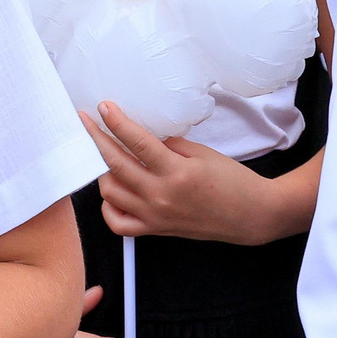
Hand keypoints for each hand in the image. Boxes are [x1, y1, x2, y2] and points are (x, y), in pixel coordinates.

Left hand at [83, 104, 311, 245]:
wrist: (250, 216)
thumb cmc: (234, 182)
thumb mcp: (204, 154)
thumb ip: (171, 146)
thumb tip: (145, 139)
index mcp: (177, 172)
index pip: (137, 142)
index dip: (116, 122)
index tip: (103, 107)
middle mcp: (160, 196)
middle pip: (115, 165)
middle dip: (96, 139)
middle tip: (86, 122)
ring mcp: (154, 216)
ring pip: (110, 192)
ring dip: (101, 171)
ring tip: (104, 154)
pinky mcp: (154, 230)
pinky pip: (118, 222)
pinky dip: (109, 206)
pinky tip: (113, 191)